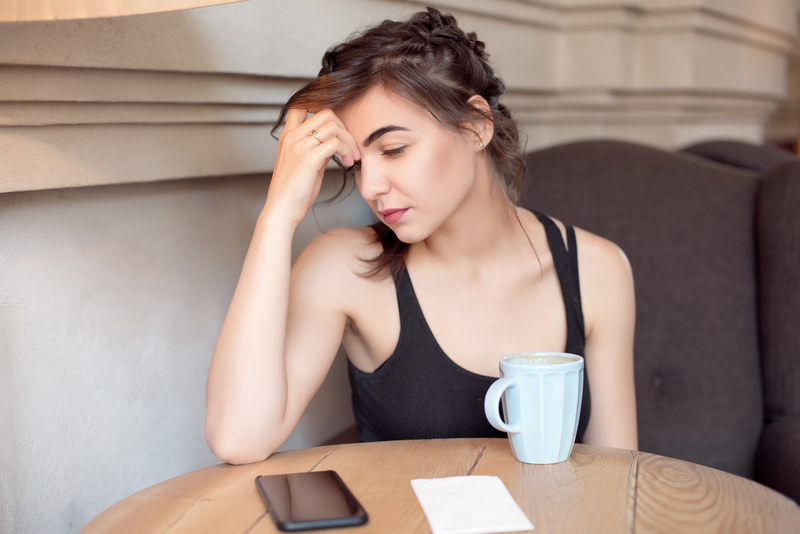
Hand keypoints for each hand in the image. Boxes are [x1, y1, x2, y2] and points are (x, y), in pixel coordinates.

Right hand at [264, 108, 360, 224]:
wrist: (282, 209)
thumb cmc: (294, 190)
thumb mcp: (304, 163)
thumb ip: (316, 148)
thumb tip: (335, 142)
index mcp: (288, 135)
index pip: (302, 104)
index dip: (323, 108)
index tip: (337, 127)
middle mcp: (292, 136)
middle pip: (325, 112)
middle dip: (344, 127)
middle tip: (351, 146)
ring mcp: (299, 146)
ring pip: (333, 126)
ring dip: (349, 141)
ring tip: (353, 157)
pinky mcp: (308, 158)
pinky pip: (335, 143)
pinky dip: (347, 151)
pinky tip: (348, 163)